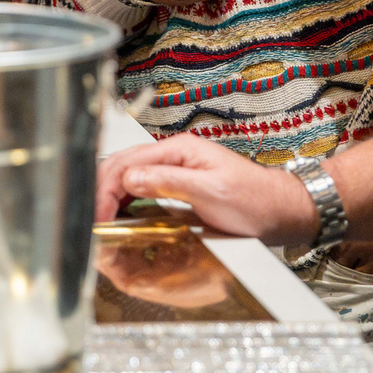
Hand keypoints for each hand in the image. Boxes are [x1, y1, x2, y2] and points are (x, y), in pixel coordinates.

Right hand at [95, 134, 319, 245]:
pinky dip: (123, 201)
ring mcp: (174, 168)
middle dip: (99, 192)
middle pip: (120, 167)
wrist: (282, 210)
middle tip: (90, 222)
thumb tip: (130, 179)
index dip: (104, 191)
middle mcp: (172, 155)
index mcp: (178, 150)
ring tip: (97, 220)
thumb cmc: (256, 200)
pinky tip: (117, 216)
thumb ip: (170, 182)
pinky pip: (140, 189)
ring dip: (108, 197)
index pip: (125, 165)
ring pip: (126, 177)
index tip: (98, 217)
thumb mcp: (213, 191)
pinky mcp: (177, 184)